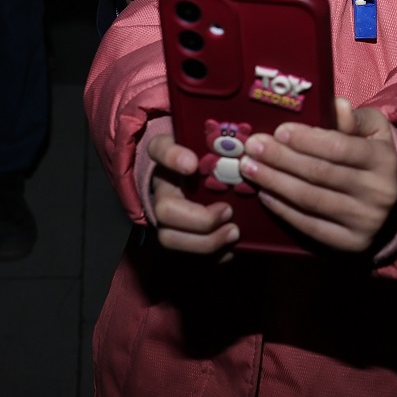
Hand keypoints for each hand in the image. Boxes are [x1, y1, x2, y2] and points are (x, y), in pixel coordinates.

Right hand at [142, 129, 239, 257]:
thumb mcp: (213, 145)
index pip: (159, 149)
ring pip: (170, 238)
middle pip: (164, 210)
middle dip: (198, 218)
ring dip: (205, 241)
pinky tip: (231, 249)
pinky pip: (186, 255)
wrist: (201, 179)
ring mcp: (165, 216)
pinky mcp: (178, 236)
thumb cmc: (211, 158)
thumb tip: (236, 148)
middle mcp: (160, 188)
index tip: (192, 163)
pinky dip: (211, 255)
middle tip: (228, 211)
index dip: (172, 157)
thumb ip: (218, 140)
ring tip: (234, 232)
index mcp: (167, 157)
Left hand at [241, 98, 396, 252]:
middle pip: (320, 174)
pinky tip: (265, 194)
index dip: (307, 140)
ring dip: (275, 183)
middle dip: (281, 159)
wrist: (393, 203)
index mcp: (384, 160)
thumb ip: (354, 118)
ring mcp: (365, 221)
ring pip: (311, 200)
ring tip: (250, 168)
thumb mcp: (373, 130)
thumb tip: (336, 106)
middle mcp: (378, 192)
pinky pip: (310, 226)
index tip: (279, 130)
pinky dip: (284, 210)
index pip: (340, 148)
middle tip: (253, 147)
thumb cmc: (372, 156)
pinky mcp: (351, 243)